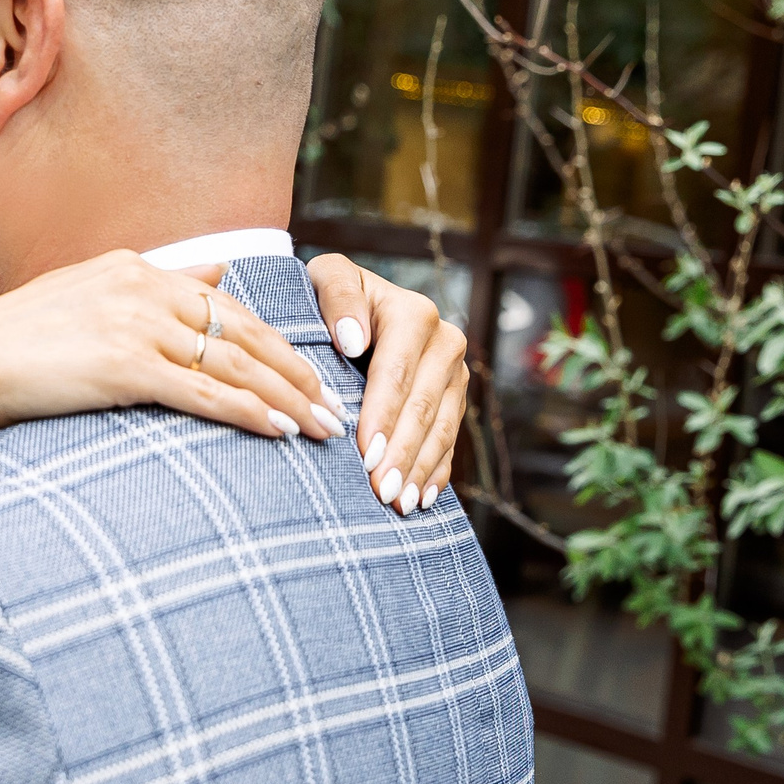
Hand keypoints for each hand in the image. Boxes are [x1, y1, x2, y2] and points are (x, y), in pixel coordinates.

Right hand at [0, 251, 342, 445]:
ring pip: (232, 363)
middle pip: (242, 332)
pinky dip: (246, 411)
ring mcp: (134, 326)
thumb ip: (140, 295)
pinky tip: (277, 430)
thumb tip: (202, 283)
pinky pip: (201, 392)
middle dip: (296, 371)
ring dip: (285, 397)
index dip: (273, 341)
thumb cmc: (8, 348)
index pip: (224, 304)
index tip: (306, 370)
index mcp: (134, 270)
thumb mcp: (79, 302)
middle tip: (334, 406)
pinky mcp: (124, 367)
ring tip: (320, 428)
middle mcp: (142, 288)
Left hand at [303, 254, 470, 514]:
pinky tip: (423, 499)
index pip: (396, 375)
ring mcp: (454, 374)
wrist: (353, 302)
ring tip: (401, 504)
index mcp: (414, 314)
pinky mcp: (455, 398)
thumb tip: (354, 339)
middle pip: (422, 407)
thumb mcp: (328, 279)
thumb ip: (339, 296)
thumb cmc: (329, 294)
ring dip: (420, 469)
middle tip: (383, 492)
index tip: (366, 454)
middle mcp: (445, 343)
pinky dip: (435, 472)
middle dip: (402, 453)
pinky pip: (450, 440)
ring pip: (441, 429)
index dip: (383, 416)